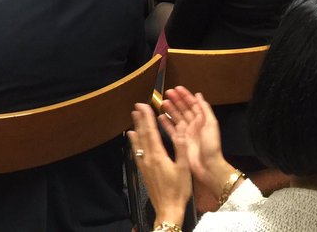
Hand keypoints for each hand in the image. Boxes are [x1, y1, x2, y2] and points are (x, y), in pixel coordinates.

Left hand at [128, 103, 189, 227]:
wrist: (168, 210)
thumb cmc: (178, 190)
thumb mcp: (184, 168)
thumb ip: (180, 147)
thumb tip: (179, 129)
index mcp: (158, 156)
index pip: (151, 132)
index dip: (147, 118)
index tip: (145, 106)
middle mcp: (148, 158)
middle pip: (142, 135)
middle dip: (140, 119)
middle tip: (137, 106)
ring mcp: (144, 165)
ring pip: (138, 143)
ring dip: (136, 128)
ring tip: (133, 118)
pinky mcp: (144, 172)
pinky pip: (137, 152)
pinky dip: (134, 142)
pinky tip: (133, 139)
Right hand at [161, 88, 230, 197]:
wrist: (209, 167)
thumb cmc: (211, 145)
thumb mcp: (211, 124)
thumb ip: (205, 109)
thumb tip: (198, 94)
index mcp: (202, 120)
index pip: (192, 104)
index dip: (185, 96)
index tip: (177, 88)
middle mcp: (193, 124)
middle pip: (183, 109)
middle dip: (176, 100)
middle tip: (167, 93)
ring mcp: (186, 133)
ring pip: (176, 118)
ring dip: (170, 110)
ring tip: (163, 103)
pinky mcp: (179, 141)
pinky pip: (171, 130)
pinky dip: (166, 123)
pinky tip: (160, 117)